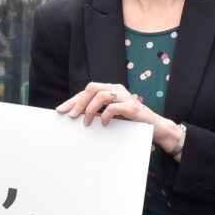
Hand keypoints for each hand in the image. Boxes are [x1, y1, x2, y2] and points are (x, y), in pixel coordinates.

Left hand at [53, 80, 179, 153]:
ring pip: (102, 95)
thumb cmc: (129, 120)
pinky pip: (114, 107)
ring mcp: (126, 97)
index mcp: (110, 89)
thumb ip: (96, 112)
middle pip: (92, 88)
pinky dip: (105, 116)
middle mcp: (117, 89)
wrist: (153, 126)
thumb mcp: (110, 115)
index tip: (61, 110)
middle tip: (72, 116)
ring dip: (90, 109)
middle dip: (79, 102)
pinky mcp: (132, 107)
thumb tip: (74, 116)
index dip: (73, 100)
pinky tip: (103, 123)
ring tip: (87, 122)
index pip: (87, 90)